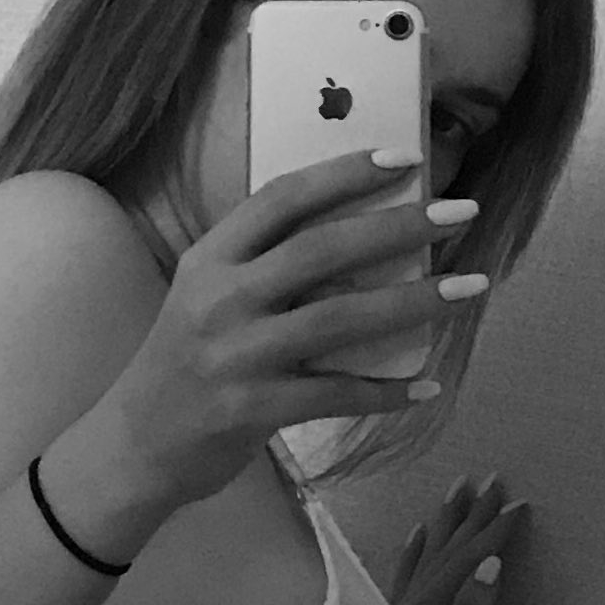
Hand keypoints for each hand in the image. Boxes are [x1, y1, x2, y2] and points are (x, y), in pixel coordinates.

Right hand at [107, 149, 461, 517]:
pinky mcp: (250, 409)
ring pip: (339, 317)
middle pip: (321, 250)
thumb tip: (364, 238)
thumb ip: (265, 266)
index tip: (404, 159)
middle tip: (460, 212)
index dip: (344, 173)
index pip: (281, 199)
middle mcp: (219, 298)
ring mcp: (234, 355)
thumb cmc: (186, 361)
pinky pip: (335, 394)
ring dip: (414, 301)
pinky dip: (386, 390)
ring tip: (469, 288)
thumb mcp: (208, 296)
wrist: (136, 445)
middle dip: (399, 226)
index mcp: (210, 258)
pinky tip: (428, 385)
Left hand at [391, 472, 528, 604]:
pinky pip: (402, 573)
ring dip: (444, 522)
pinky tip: (418, 533)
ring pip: (423, 555)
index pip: (468, 560)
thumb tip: (490, 563)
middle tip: (492, 479)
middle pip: (444, 549)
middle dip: (471, 514)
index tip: (520, 504)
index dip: (495, 532)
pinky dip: (414, 550)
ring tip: (458, 490)